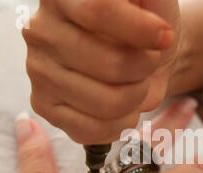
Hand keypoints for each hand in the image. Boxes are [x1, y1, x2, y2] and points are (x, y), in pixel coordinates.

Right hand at [23, 0, 180, 143]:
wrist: (136, 52)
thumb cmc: (143, 24)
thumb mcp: (153, 2)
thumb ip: (151, 4)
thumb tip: (154, 27)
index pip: (99, 10)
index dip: (142, 30)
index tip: (164, 37)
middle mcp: (41, 30)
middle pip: (111, 64)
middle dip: (146, 68)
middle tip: (150, 61)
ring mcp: (38, 70)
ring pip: (106, 102)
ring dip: (137, 97)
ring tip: (138, 83)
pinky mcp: (43, 105)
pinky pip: (93, 130)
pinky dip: (123, 123)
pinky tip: (126, 106)